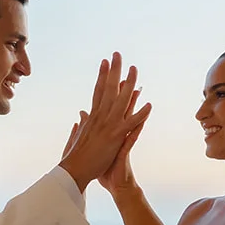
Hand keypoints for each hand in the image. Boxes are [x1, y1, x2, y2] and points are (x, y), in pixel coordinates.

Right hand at [60, 52, 151, 191]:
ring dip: (128, 84)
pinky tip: (149, 105)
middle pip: (108, 88)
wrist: (75, 170)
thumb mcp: (80, 135)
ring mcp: (108, 125)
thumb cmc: (76, 156)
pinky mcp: (115, 137)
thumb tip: (82, 114)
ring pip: (121, 100)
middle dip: (113, 70)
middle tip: (117, 54)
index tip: (104, 62)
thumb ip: (82, 123)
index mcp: (92, 116)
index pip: (98, 91)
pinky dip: (141, 114)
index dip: (101, 75)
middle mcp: (100, 117)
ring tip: (134, 69)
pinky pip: (131, 123)